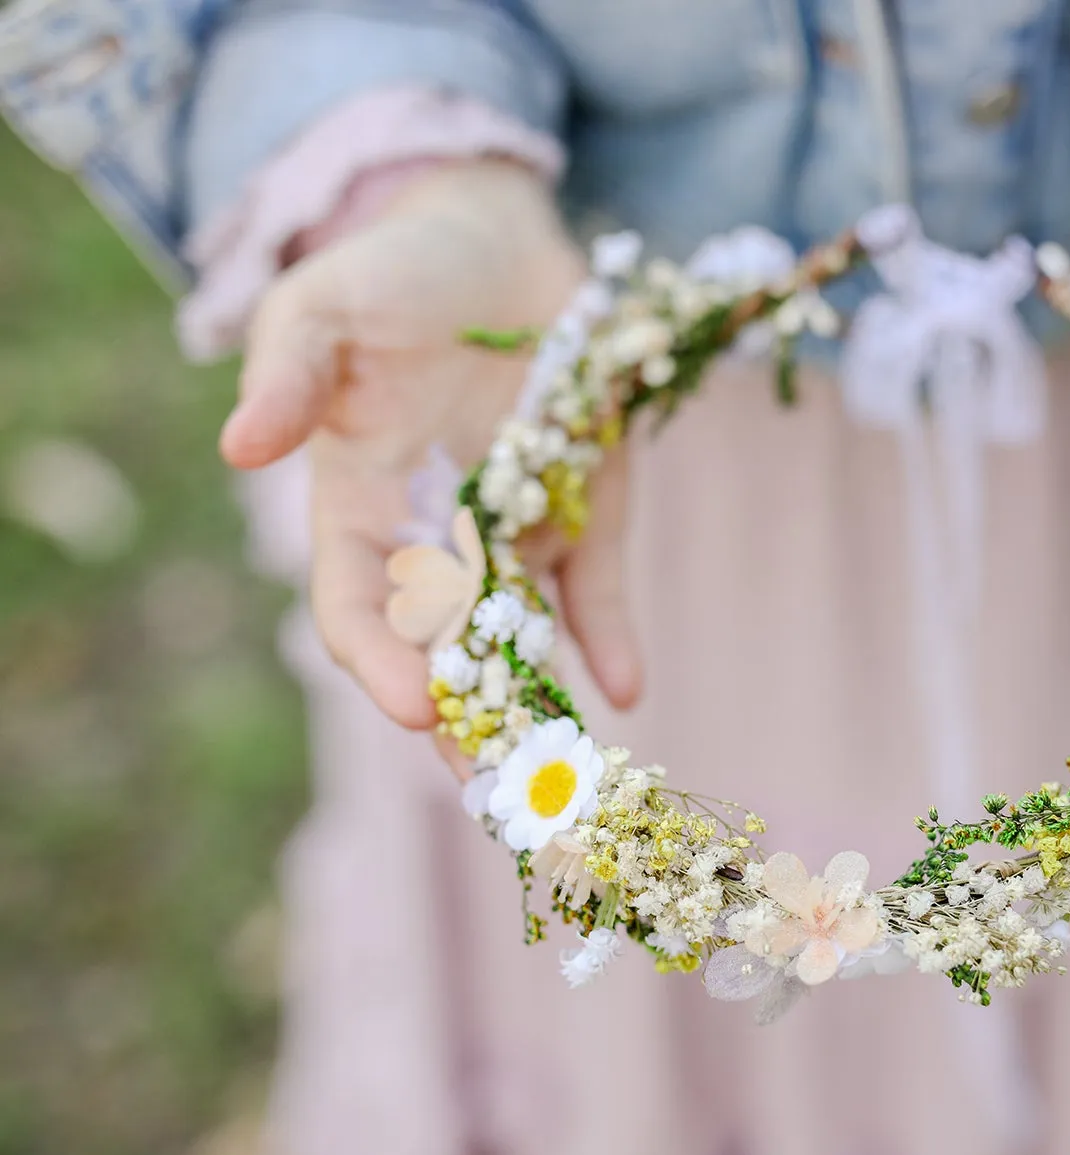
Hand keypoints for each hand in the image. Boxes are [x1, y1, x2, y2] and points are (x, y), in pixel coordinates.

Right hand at [221, 160, 642, 733]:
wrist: (489, 245)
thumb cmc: (388, 276)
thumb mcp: (321, 306)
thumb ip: (287, 371)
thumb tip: (242, 446)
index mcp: (358, 507)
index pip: (357, 608)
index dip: (379, 661)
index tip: (415, 706)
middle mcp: (434, 539)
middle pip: (445, 652)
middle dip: (470, 724)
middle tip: (502, 793)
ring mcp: (515, 531)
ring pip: (524, 640)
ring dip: (543, 707)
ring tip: (569, 775)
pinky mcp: (585, 509)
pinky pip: (596, 585)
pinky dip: (610, 636)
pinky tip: (624, 686)